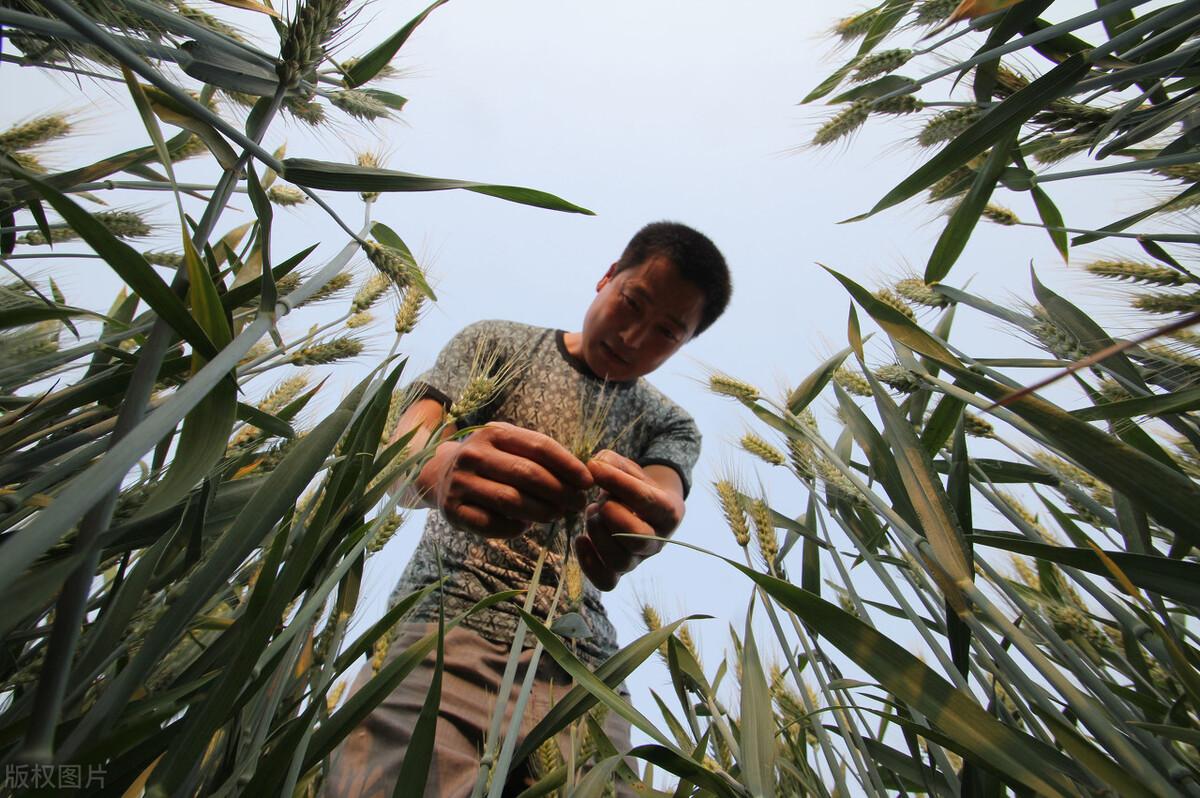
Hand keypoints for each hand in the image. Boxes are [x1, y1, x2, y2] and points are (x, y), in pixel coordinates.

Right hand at [417, 422, 592, 537]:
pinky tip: (526, 526)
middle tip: (579, 503)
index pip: (540, 447)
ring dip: (542, 511)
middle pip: (528, 474)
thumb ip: (538, 455)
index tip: (588, 481)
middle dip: (560, 491)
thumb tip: (581, 477)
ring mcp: (460, 483)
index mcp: (493, 433)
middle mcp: (473, 454)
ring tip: (558, 515)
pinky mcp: (453, 510)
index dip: (568, 465)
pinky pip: (491, 524)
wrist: (438, 474)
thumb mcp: (508, 446)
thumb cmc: (489, 461)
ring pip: (511, 501)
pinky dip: (515, 528)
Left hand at [574, 450, 684, 590]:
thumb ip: (614, 463)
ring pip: (621, 561)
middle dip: (612, 516)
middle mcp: (657, 541)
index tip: (594, 468)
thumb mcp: (630, 469)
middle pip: (638, 539)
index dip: (619, 483)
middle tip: (599, 502)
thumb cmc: (635, 485)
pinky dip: (588, 563)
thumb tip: (595, 465)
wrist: (641, 508)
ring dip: (599, 536)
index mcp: (668, 512)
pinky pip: (606, 582)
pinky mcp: (619, 571)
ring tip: (591, 515)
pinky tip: (580, 539)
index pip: (647, 501)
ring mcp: (638, 559)